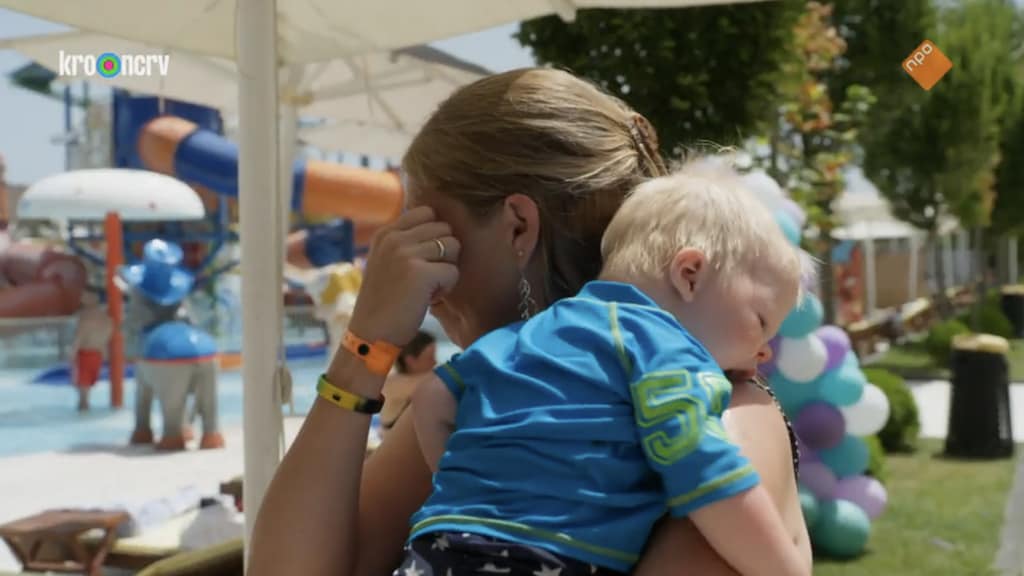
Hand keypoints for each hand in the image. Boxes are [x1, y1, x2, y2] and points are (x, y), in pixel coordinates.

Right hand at [347, 207, 459, 346]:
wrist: (370, 335)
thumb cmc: (384, 303)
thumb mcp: (386, 262)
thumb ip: (405, 242)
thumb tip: (443, 227)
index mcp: (385, 233)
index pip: (427, 212)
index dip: (435, 235)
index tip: (424, 259)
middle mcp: (394, 238)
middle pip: (445, 228)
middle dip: (444, 253)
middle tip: (427, 277)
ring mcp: (406, 254)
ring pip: (453, 246)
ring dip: (447, 269)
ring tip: (427, 287)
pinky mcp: (420, 273)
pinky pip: (453, 271)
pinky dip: (447, 288)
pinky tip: (428, 299)